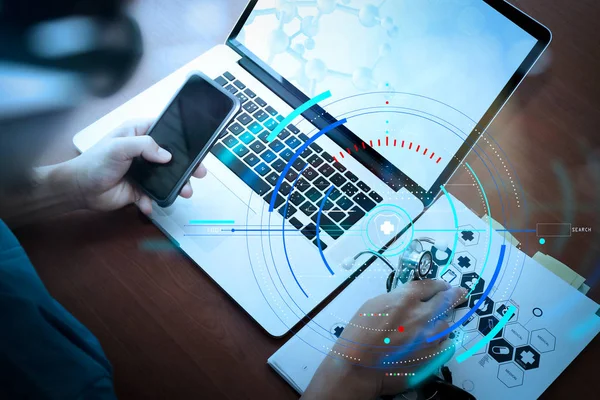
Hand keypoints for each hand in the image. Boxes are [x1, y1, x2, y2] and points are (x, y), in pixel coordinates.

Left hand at [69, 121, 206, 213]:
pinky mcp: (141, 189)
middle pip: (172, 157)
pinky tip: (148, 204)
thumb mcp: (119, 147)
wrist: (80, 189)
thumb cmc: (95, 162)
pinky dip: (154, 201)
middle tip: (199, 173)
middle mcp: (144, 151)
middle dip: (187, 166)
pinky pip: (154, 195)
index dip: (181, 136)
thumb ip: (144, 146)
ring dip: (177, 186)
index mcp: (139, 133)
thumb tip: (167, 155)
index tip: (196, 146)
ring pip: (168, 177)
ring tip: (185, 192)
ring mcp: (145, 171)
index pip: (166, 130)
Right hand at [302, 280, 466, 399]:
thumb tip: (410, 299)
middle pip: (447, 300)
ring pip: (446, 324)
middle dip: (455, 295)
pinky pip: (446, 344)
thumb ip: (397, 299)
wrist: (359, 365)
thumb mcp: (375, 304)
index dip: (439, 285)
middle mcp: (423, 314)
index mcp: (406, 298)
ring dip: (441, 323)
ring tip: (432, 328)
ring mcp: (431, 336)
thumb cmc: (360, 333)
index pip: (431, 285)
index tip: (443, 286)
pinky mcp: (434, 356)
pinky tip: (433, 344)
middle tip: (460, 294)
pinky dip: (441, 342)